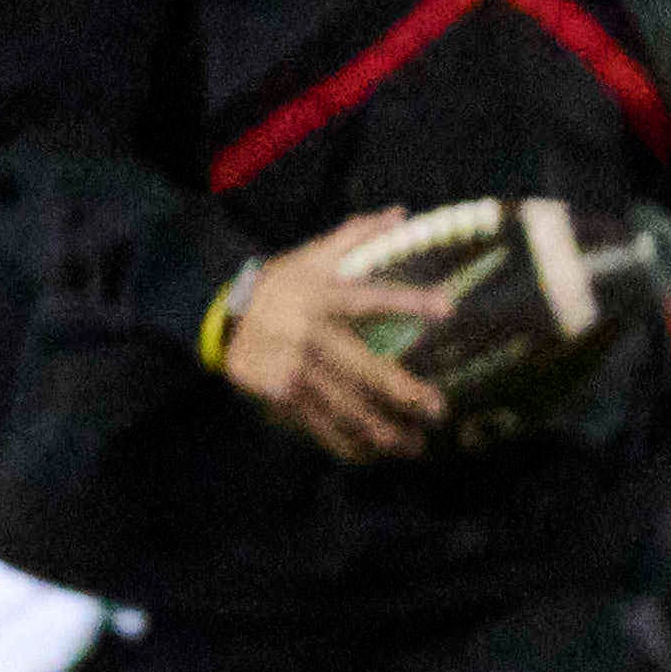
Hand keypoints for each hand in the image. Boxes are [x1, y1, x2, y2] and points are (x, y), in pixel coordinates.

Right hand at [215, 239, 456, 461]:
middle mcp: (309, 337)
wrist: (222, 316)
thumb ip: (355, 236)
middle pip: (362, 369)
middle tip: (438, 409)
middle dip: (403, 392)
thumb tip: (401, 215)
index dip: (409, 301)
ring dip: (383, 431)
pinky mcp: (282, 396)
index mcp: (321, 297)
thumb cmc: (281, 283)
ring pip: (345, 407)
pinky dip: (347, 444)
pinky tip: (374, 456)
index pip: (371, 298)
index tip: (448, 308)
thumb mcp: (311, 255)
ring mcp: (294, 371)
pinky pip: (320, 425)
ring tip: (416, 446)